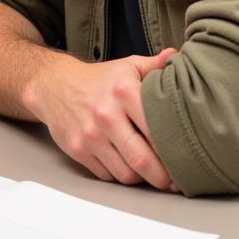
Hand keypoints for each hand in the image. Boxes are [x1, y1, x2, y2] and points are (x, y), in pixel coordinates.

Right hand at [24, 48, 177, 191]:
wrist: (52, 84)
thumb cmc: (97, 79)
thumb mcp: (127, 66)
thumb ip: (155, 65)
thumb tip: (177, 56)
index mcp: (124, 91)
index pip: (158, 131)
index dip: (176, 151)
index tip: (186, 159)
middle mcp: (106, 114)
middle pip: (142, 160)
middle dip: (164, 178)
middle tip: (175, 182)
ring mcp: (90, 134)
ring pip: (126, 174)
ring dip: (141, 178)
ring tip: (149, 170)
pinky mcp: (77, 149)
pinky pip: (107, 175)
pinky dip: (119, 175)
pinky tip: (125, 164)